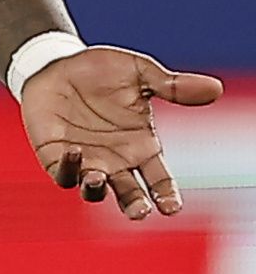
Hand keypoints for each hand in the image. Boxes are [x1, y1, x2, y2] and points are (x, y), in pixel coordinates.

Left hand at [20, 47, 223, 219]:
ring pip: (93, 190)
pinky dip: (69, 168)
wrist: (59, 63)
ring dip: (95, 189)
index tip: (171, 207)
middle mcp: (116, 160)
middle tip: (139, 211)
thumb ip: (172, 86)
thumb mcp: (140, 73)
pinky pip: (63, 173)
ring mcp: (87, 161)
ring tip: (99, 179)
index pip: (160, 179)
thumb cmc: (103, 70)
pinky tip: (75, 153)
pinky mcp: (57, 157)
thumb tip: (215, 89)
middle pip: (129, 194)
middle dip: (134, 205)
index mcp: (142, 146)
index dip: (166, 195)